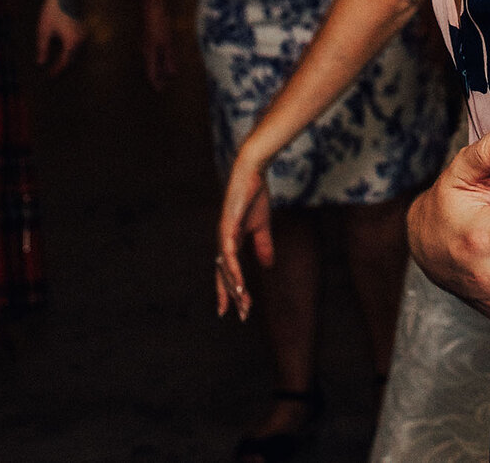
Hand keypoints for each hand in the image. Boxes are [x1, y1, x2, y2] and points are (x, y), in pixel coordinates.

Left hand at [37, 0, 85, 73]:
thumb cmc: (52, 12)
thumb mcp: (44, 31)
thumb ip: (43, 48)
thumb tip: (41, 63)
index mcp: (71, 41)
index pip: (65, 61)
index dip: (57, 70)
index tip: (50, 76)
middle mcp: (80, 38)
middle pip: (72, 57)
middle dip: (63, 65)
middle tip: (53, 72)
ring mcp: (83, 33)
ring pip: (76, 51)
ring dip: (67, 58)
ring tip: (57, 64)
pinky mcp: (82, 28)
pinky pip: (77, 44)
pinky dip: (70, 50)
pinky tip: (63, 51)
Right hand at [140, 0, 177, 89]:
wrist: (152, 9)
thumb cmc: (160, 25)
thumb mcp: (167, 43)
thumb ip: (169, 59)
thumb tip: (171, 74)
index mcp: (148, 54)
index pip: (151, 73)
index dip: (156, 83)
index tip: (161, 90)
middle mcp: (144, 52)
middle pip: (150, 69)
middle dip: (157, 77)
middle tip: (165, 85)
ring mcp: (144, 46)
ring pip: (151, 62)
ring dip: (158, 69)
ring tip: (166, 74)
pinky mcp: (146, 41)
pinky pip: (152, 55)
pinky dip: (158, 60)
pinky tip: (164, 60)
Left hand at [215, 145, 274, 319]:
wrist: (252, 173)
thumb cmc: (254, 196)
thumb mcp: (262, 227)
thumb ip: (263, 246)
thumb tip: (267, 266)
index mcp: (230, 242)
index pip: (228, 272)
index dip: (231, 291)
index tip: (238, 310)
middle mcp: (222, 242)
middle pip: (225, 275)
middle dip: (233, 296)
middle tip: (242, 316)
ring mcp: (222, 236)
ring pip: (226, 269)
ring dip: (234, 287)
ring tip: (243, 304)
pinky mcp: (226, 228)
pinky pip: (228, 255)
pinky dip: (233, 271)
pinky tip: (238, 283)